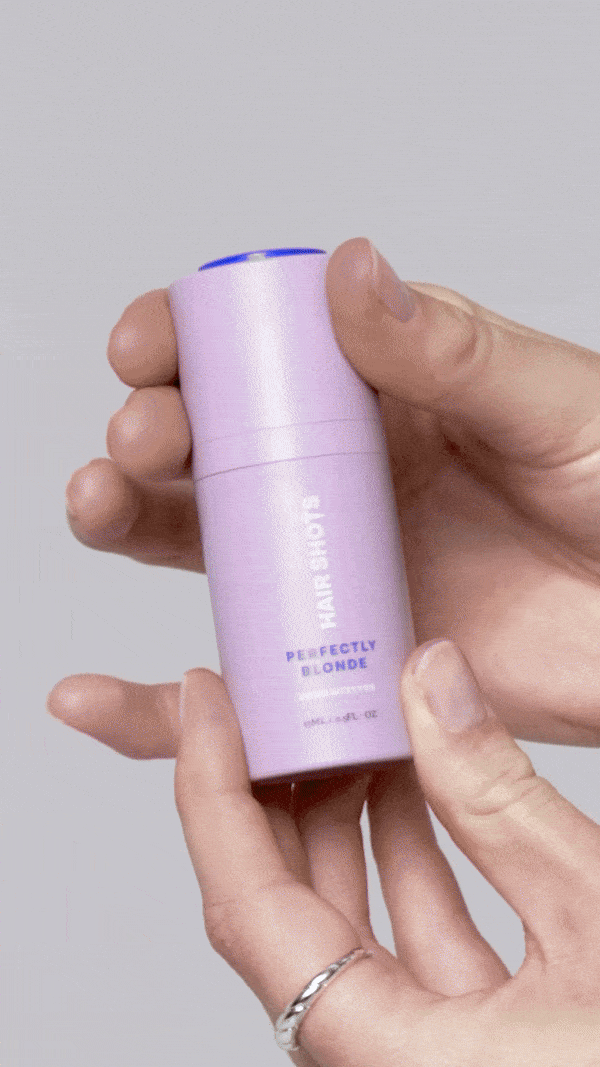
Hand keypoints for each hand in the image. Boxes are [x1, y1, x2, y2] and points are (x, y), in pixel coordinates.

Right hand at [49, 236, 599, 752]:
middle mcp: (343, 472)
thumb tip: (348, 272)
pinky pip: (242, 662)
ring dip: (132, 517)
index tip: (145, 346)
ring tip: (100, 505)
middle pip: (211, 442)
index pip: (262, 349)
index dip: (187, 339)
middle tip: (143, 440)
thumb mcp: (550, 404)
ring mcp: (332, 562)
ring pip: (201, 537)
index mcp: (385, 390)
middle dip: (151, 431)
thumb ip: (451, 351)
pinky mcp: (338, 653)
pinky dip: (171, 685)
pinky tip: (108, 684)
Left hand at [171, 644, 599, 1065]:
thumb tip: (429, 677)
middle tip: (274, 699)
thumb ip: (499, 796)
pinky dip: (405, 860)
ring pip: (345, 926)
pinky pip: (408, 943)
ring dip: (342, 820)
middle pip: (282, 913)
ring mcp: (423, 1056)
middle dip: (271, 791)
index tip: (209, 701)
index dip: (210, 790)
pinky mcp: (467, 1043)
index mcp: (389, 1060)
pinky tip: (416, 790)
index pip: (250, 910)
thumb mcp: (597, 917)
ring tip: (350, 724)